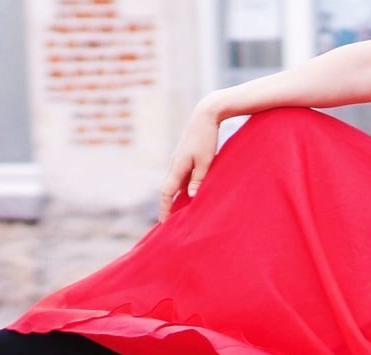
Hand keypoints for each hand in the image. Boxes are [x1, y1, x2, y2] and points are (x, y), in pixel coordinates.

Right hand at [159, 96, 225, 222]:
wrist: (205, 115)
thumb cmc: (207, 138)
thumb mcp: (206, 162)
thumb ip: (198, 181)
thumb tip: (190, 198)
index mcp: (177, 167)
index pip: (167, 193)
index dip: (165, 209)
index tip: (164, 223)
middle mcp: (175, 164)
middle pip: (168, 190)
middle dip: (168, 206)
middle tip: (168, 222)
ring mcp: (179, 160)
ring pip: (175, 183)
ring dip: (176, 198)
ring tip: (179, 212)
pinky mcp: (185, 157)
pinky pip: (182, 176)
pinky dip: (183, 188)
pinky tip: (189, 194)